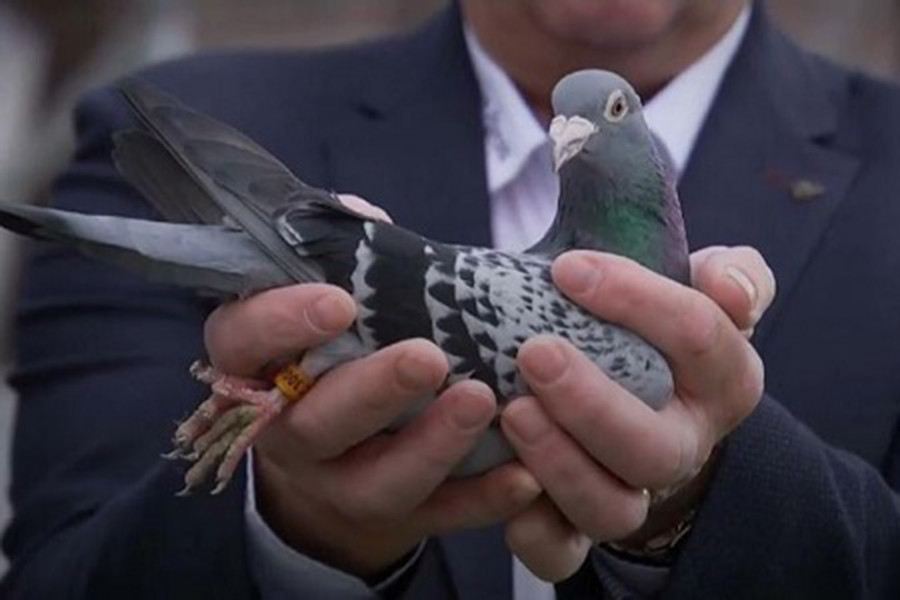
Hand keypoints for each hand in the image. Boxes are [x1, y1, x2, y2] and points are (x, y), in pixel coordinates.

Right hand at [204, 195, 540, 577]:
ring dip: (432, 445)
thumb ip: (347, 258)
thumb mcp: (328, 296)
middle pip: (314, 423)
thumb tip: (370, 220)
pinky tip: (527, 475)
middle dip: (372, 391)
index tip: (339, 302)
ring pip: (376, 481)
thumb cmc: (339, 346)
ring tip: (485, 400)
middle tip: (427, 357)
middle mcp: (289, 431)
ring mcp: (338, 482)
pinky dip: (482, 499)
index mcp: (259, 366)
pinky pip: (436, 516)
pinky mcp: (393, 517)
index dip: (282, 323)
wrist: (338, 449)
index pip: (243, 343)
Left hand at [500, 245, 774, 579]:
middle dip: (592, 403)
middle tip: (535, 354)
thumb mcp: (702, 291)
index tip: (569, 269)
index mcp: (722, 380)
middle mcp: (683, 446)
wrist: (644, 398)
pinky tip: (505, 485)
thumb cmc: (658, 333)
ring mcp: (634, 493)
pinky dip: (535, 533)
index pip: (699, 338)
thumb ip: (733, 277)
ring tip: (513, 411)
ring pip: (610, 507)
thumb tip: (729, 287)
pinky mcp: (582, 525)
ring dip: (560, 464)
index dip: (637, 300)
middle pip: (654, 446)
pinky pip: (563, 553)